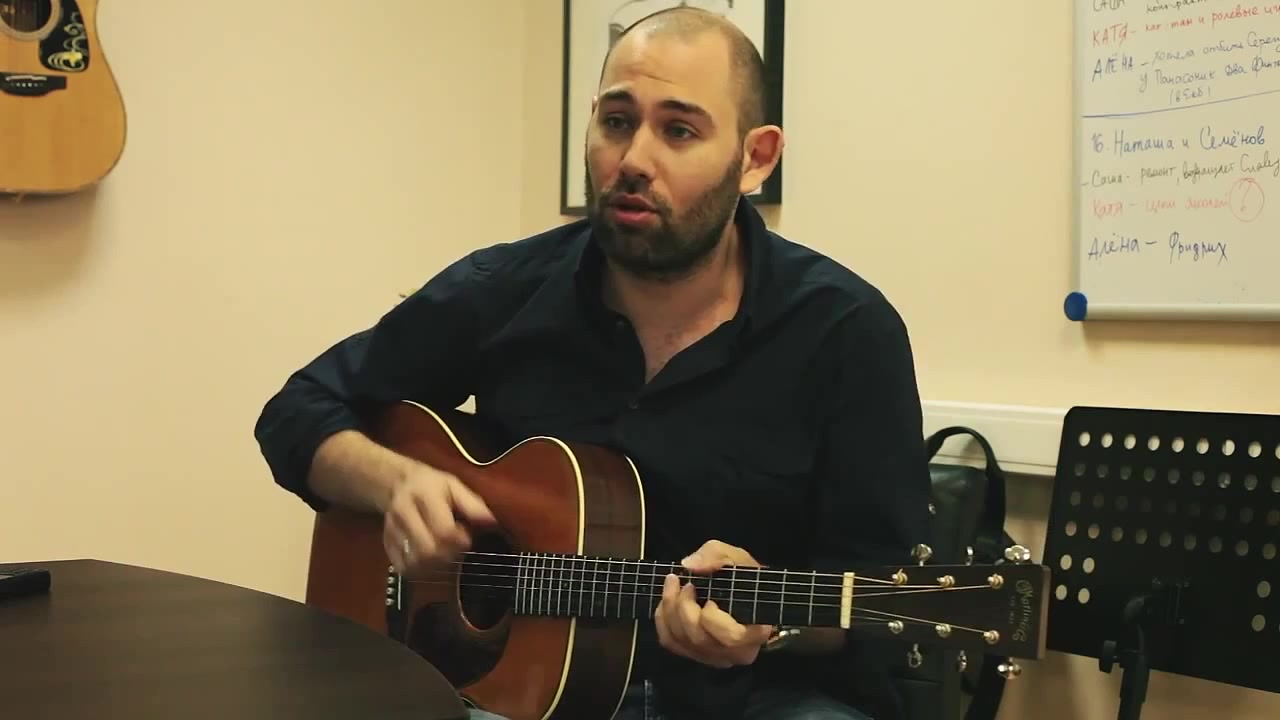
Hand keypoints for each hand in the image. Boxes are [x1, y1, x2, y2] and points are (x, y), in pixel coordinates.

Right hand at [382, 461, 495, 574]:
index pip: (444, 531)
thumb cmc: (431, 485)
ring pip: (416, 564)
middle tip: (457, 548)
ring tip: (446, 554)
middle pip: (428, 552)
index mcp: (423, 497)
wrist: (397, 484)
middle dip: (450, 557)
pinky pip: (405, 569)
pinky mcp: (387, 546)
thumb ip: (473, 504)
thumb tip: (492, 523)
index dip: (461, 541)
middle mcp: (403, 515)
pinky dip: (422, 571)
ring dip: (436, 567)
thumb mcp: (454, 485)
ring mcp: (392, 532)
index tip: (467, 536)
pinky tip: (431, 561)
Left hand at [654, 539, 774, 668]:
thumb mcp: (737, 558)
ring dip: (670, 609)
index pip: (731, 637)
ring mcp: (713, 657)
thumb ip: (715, 556)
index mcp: (754, 633)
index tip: (710, 596)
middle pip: (698, 638)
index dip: (711, 616)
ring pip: (681, 641)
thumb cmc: (745, 579)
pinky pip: (670, 642)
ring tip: (674, 585)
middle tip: (686, 584)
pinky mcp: (695, 655)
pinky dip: (662, 620)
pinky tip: (667, 601)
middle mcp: (734, 653)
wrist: (746, 594)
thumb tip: (688, 565)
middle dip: (683, 606)